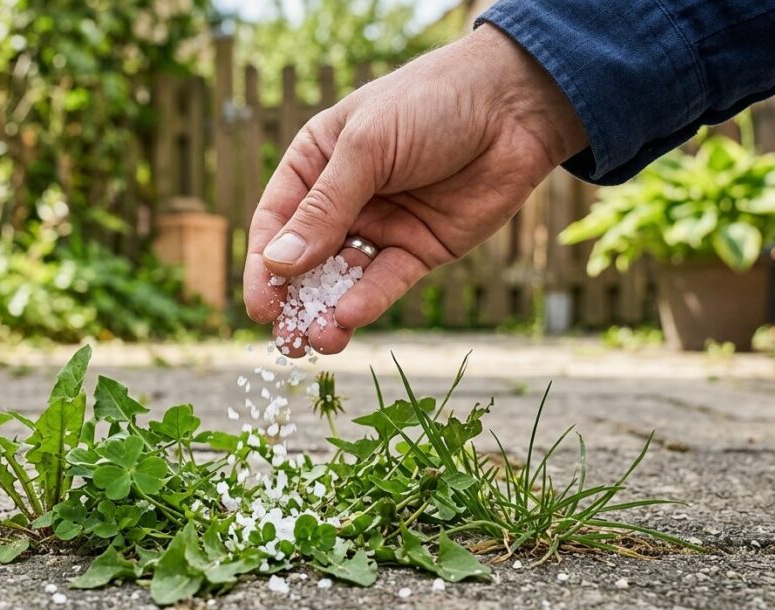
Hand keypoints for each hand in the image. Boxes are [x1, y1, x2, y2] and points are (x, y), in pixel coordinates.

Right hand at [242, 24, 587, 355]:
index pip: (277, 221)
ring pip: (343, 279)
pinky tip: (351, 317)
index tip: (260, 305)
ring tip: (319, 340)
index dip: (264, 265)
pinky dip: (367, 302)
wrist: (514, 108)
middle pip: (305, 259)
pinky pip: (386, 282)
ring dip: (327, 311)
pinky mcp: (419, 248)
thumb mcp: (368, 147)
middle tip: (287, 340)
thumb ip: (326, 207)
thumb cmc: (432, 104)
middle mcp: (343, 199)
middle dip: (293, 301)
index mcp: (316, 163)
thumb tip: (279, 263)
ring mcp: (381, 226)